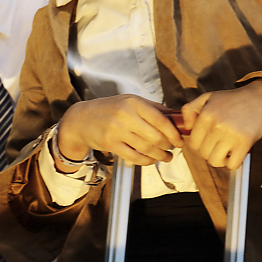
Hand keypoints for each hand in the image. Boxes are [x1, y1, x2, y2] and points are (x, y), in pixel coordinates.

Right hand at [56, 95, 183, 166]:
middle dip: (168, 145)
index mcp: (133, 103)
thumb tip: (176, 116)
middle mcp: (125, 116)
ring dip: (160, 155)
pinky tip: (151, 160)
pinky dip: (146, 161)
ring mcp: (116, 131)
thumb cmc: (109, 109)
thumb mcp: (131, 101)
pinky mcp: (110, 144)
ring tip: (166, 157)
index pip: (160, 120)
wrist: (81, 119)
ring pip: (146, 148)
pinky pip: (134, 156)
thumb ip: (153, 108)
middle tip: (173, 148)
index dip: (173, 133)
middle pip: (155, 136)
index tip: (180, 140)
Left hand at [179, 78, 261, 169]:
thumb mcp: (209, 97)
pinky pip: (232, 164)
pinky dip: (234, 162)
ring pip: (215, 161)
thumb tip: (187, 128)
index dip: (201, 145)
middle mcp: (216, 125)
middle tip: (221, 144)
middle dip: (211, 151)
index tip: (210, 141)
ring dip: (221, 159)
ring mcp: (231, 135)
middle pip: (204, 154)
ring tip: (227, 150)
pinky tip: (237, 153)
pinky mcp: (245, 142)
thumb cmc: (234, 99)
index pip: (194, 144)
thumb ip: (190, 109)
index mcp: (206, 114)